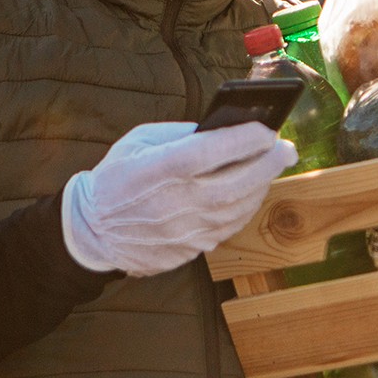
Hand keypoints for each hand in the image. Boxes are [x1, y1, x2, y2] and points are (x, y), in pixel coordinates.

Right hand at [61, 121, 296, 276]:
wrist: (91, 231)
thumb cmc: (117, 177)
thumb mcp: (140, 141)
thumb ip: (182, 134)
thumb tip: (226, 128)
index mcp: (156, 170)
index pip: (207, 153)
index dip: (242, 140)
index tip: (267, 128)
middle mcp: (173, 204)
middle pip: (234, 184)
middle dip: (267, 164)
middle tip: (286, 149)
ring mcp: (183, 231)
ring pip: (238, 208)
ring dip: (262, 185)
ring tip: (273, 166)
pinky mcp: (189, 249)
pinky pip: (229, 227)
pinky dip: (247, 207)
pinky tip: (253, 190)